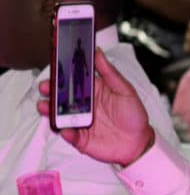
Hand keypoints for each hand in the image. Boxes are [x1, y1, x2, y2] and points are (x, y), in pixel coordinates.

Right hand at [38, 49, 154, 166]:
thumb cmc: (134, 114)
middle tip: (45, 86)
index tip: (55, 68)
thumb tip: (98, 53)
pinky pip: (70, 136)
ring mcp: (80, 122)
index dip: (64, 75)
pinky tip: (66, 130)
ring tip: (44, 106)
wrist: (139, 142)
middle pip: (62, 97)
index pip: (75, 81)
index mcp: (94, 92)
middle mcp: (84, 106)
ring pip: (60, 116)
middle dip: (51, 91)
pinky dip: (66, 133)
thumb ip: (110, 73)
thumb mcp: (125, 90)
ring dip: (50, 111)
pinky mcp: (81, 139)